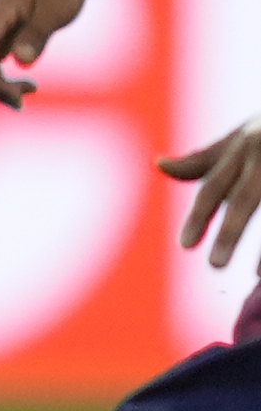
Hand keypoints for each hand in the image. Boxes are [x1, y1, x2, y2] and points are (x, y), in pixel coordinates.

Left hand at [167, 117, 260, 269]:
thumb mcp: (240, 136)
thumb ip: (205, 158)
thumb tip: (160, 164)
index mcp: (242, 146)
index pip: (213, 186)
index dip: (199, 217)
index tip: (185, 246)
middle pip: (245, 198)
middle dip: (230, 232)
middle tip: (215, 266)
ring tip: (257, 274)